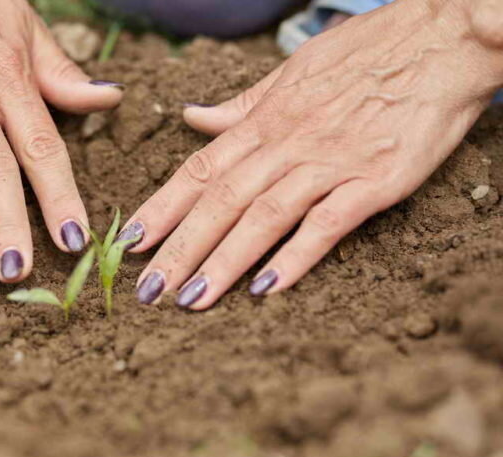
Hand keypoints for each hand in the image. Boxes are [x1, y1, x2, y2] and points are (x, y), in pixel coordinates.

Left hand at [123, 0, 502, 308]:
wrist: (444, 37)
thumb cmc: (368, 52)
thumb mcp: (292, 70)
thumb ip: (240, 105)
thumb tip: (192, 118)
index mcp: (266, 119)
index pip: (200, 169)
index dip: (163, 208)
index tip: (130, 243)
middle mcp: (288, 142)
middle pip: (220, 202)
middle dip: (179, 249)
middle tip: (148, 290)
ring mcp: (331, 162)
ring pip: (263, 216)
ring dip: (223, 261)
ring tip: (190, 300)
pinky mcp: (375, 180)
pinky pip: (328, 223)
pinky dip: (295, 256)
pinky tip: (266, 288)